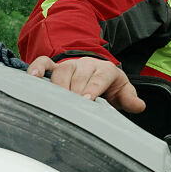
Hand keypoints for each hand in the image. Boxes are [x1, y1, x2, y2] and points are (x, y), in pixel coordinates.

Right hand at [27, 56, 145, 113]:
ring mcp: (70, 65)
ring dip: (57, 86)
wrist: (98, 73)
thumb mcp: (123, 92)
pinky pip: (44, 63)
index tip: (86, 100)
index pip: (99, 78)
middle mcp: (86, 65)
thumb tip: (138, 106)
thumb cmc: (110, 86)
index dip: (92, 89)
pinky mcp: (55, 67)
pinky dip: (37, 68)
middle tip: (70, 108)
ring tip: (54, 102)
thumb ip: (130, 99)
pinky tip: (32, 77)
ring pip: (61, 72)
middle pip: (78, 76)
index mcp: (106, 70)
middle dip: (74, 92)